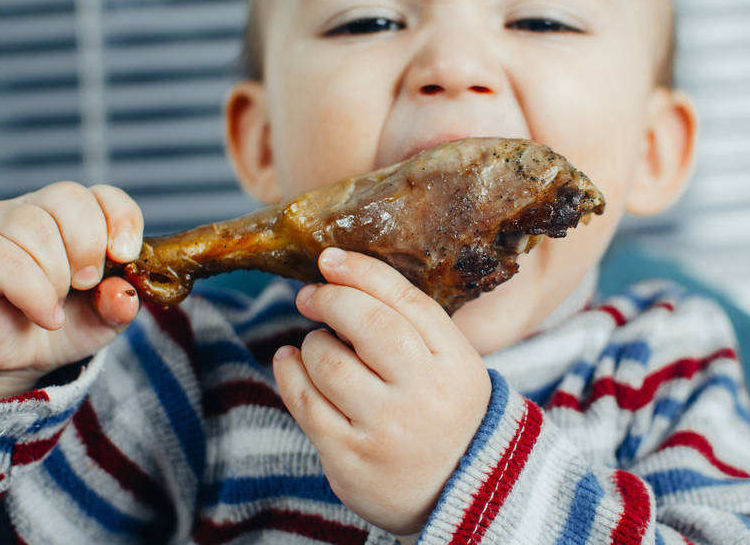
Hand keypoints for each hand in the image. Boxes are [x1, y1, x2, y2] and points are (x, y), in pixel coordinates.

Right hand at [0, 182, 143, 399]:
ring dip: (57, 276)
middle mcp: (35, 209)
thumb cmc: (60, 325)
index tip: (124, 256)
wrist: (11, 357)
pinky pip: (6, 260)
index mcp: (75, 215)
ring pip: (37, 227)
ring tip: (57, 302)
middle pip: (69, 197)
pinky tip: (44, 315)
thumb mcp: (103, 319)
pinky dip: (35, 295)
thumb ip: (119, 305)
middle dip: (88, 246)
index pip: (104, 195)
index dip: (121, 221)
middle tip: (86, 283)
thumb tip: (123, 294)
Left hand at [273, 248, 491, 534]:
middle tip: (311, 296)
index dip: (361, 271)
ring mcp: (385, 428)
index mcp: (454, 362)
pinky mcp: (349, 457)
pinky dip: (289, 372)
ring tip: (318, 345)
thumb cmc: (446, 412)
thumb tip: (340, 275)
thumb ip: (412, 323)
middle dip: (329, 299)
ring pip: (327, 360)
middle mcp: (423, 393)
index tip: (330, 259)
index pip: (404, 300)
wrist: (460, 490)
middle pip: (365, 323)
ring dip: (312, 342)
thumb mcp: (452, 363)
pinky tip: (290, 362)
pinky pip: (304, 402)